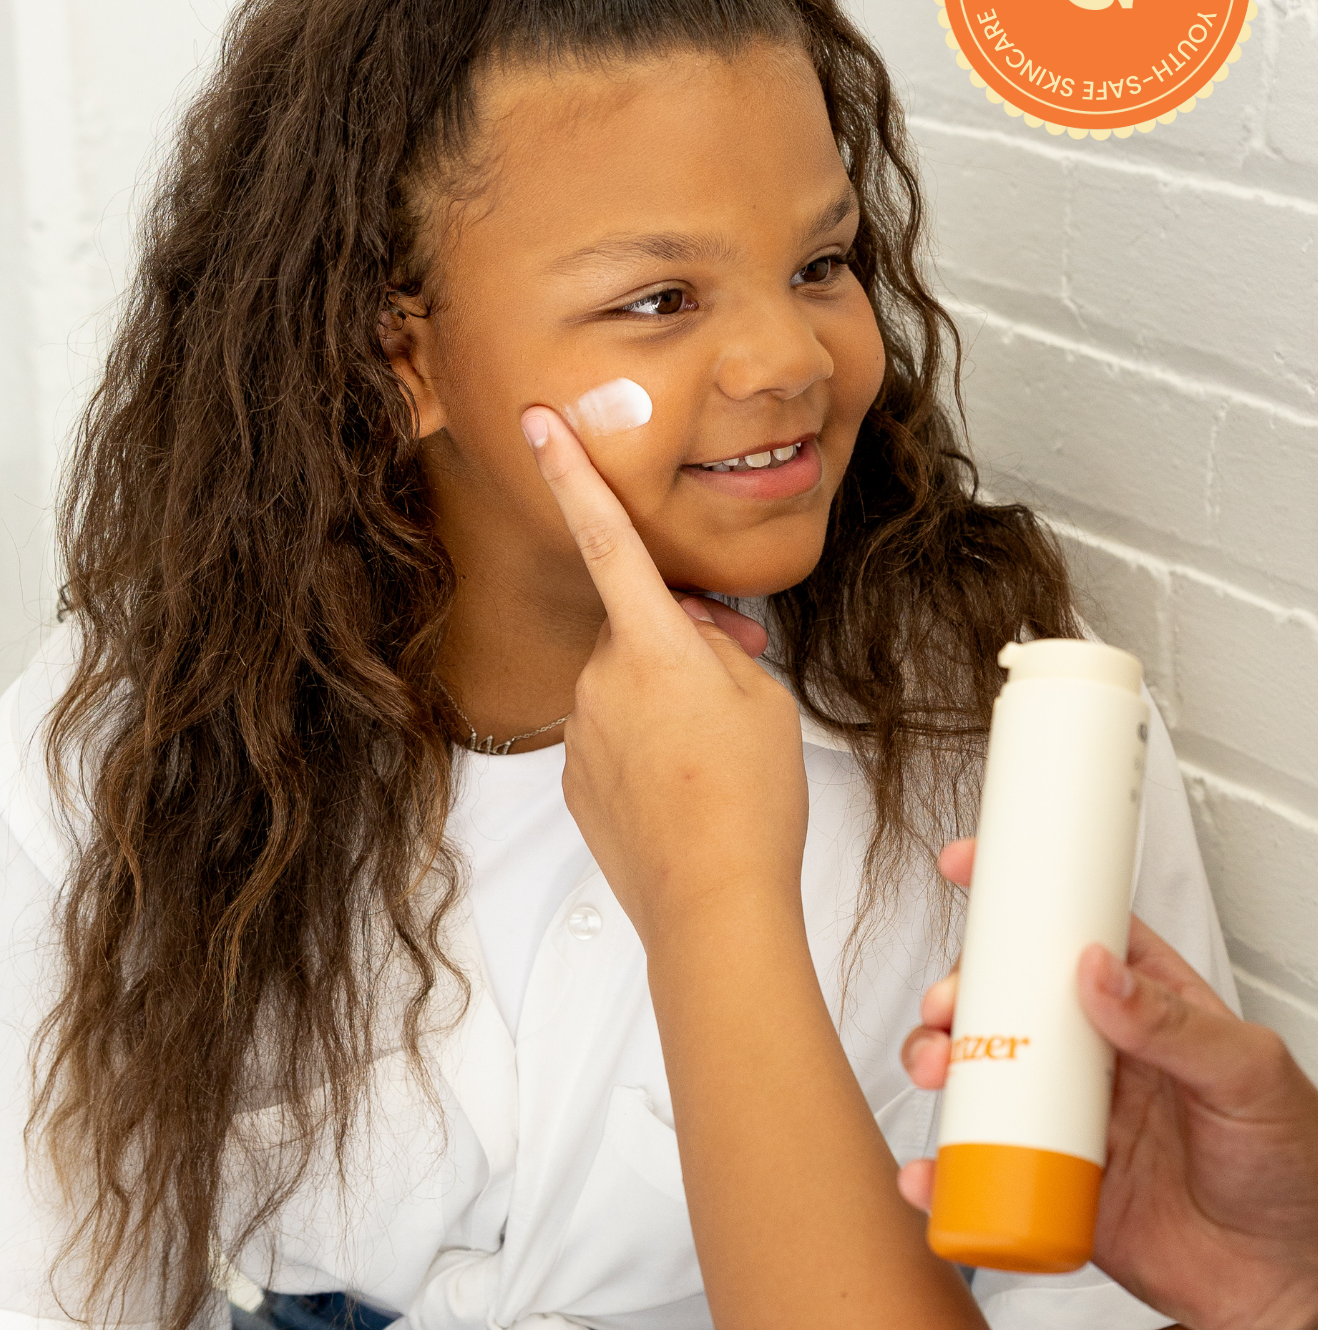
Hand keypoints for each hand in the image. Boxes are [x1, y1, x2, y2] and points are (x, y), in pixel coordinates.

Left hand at [521, 405, 808, 948]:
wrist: (712, 903)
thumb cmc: (748, 802)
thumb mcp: (764, 699)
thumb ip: (722, 651)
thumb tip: (695, 645)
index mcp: (652, 644)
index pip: (607, 537)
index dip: (573, 474)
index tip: (541, 427)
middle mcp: (602, 680)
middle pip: (638, 627)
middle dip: (681, 638)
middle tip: (739, 674)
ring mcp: (583, 732)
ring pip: (626, 683)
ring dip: (666, 695)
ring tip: (718, 747)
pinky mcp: (577, 779)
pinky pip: (612, 734)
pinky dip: (647, 743)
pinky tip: (687, 781)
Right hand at [898, 839, 1317, 1329]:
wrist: (1297, 1285)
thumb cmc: (1297, 1165)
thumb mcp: (1248, 1073)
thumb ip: (1174, 1023)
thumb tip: (1097, 970)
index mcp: (1147, 1003)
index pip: (1076, 929)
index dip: (1018, 897)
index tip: (967, 866)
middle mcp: (1101, 1052)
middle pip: (1008, 1000)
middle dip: (959, 993)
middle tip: (944, 1007)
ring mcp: (1073, 1116)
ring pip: (985, 1073)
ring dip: (939, 1063)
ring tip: (933, 1072)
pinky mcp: (1057, 1183)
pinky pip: (987, 1168)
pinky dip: (945, 1167)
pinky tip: (930, 1169)